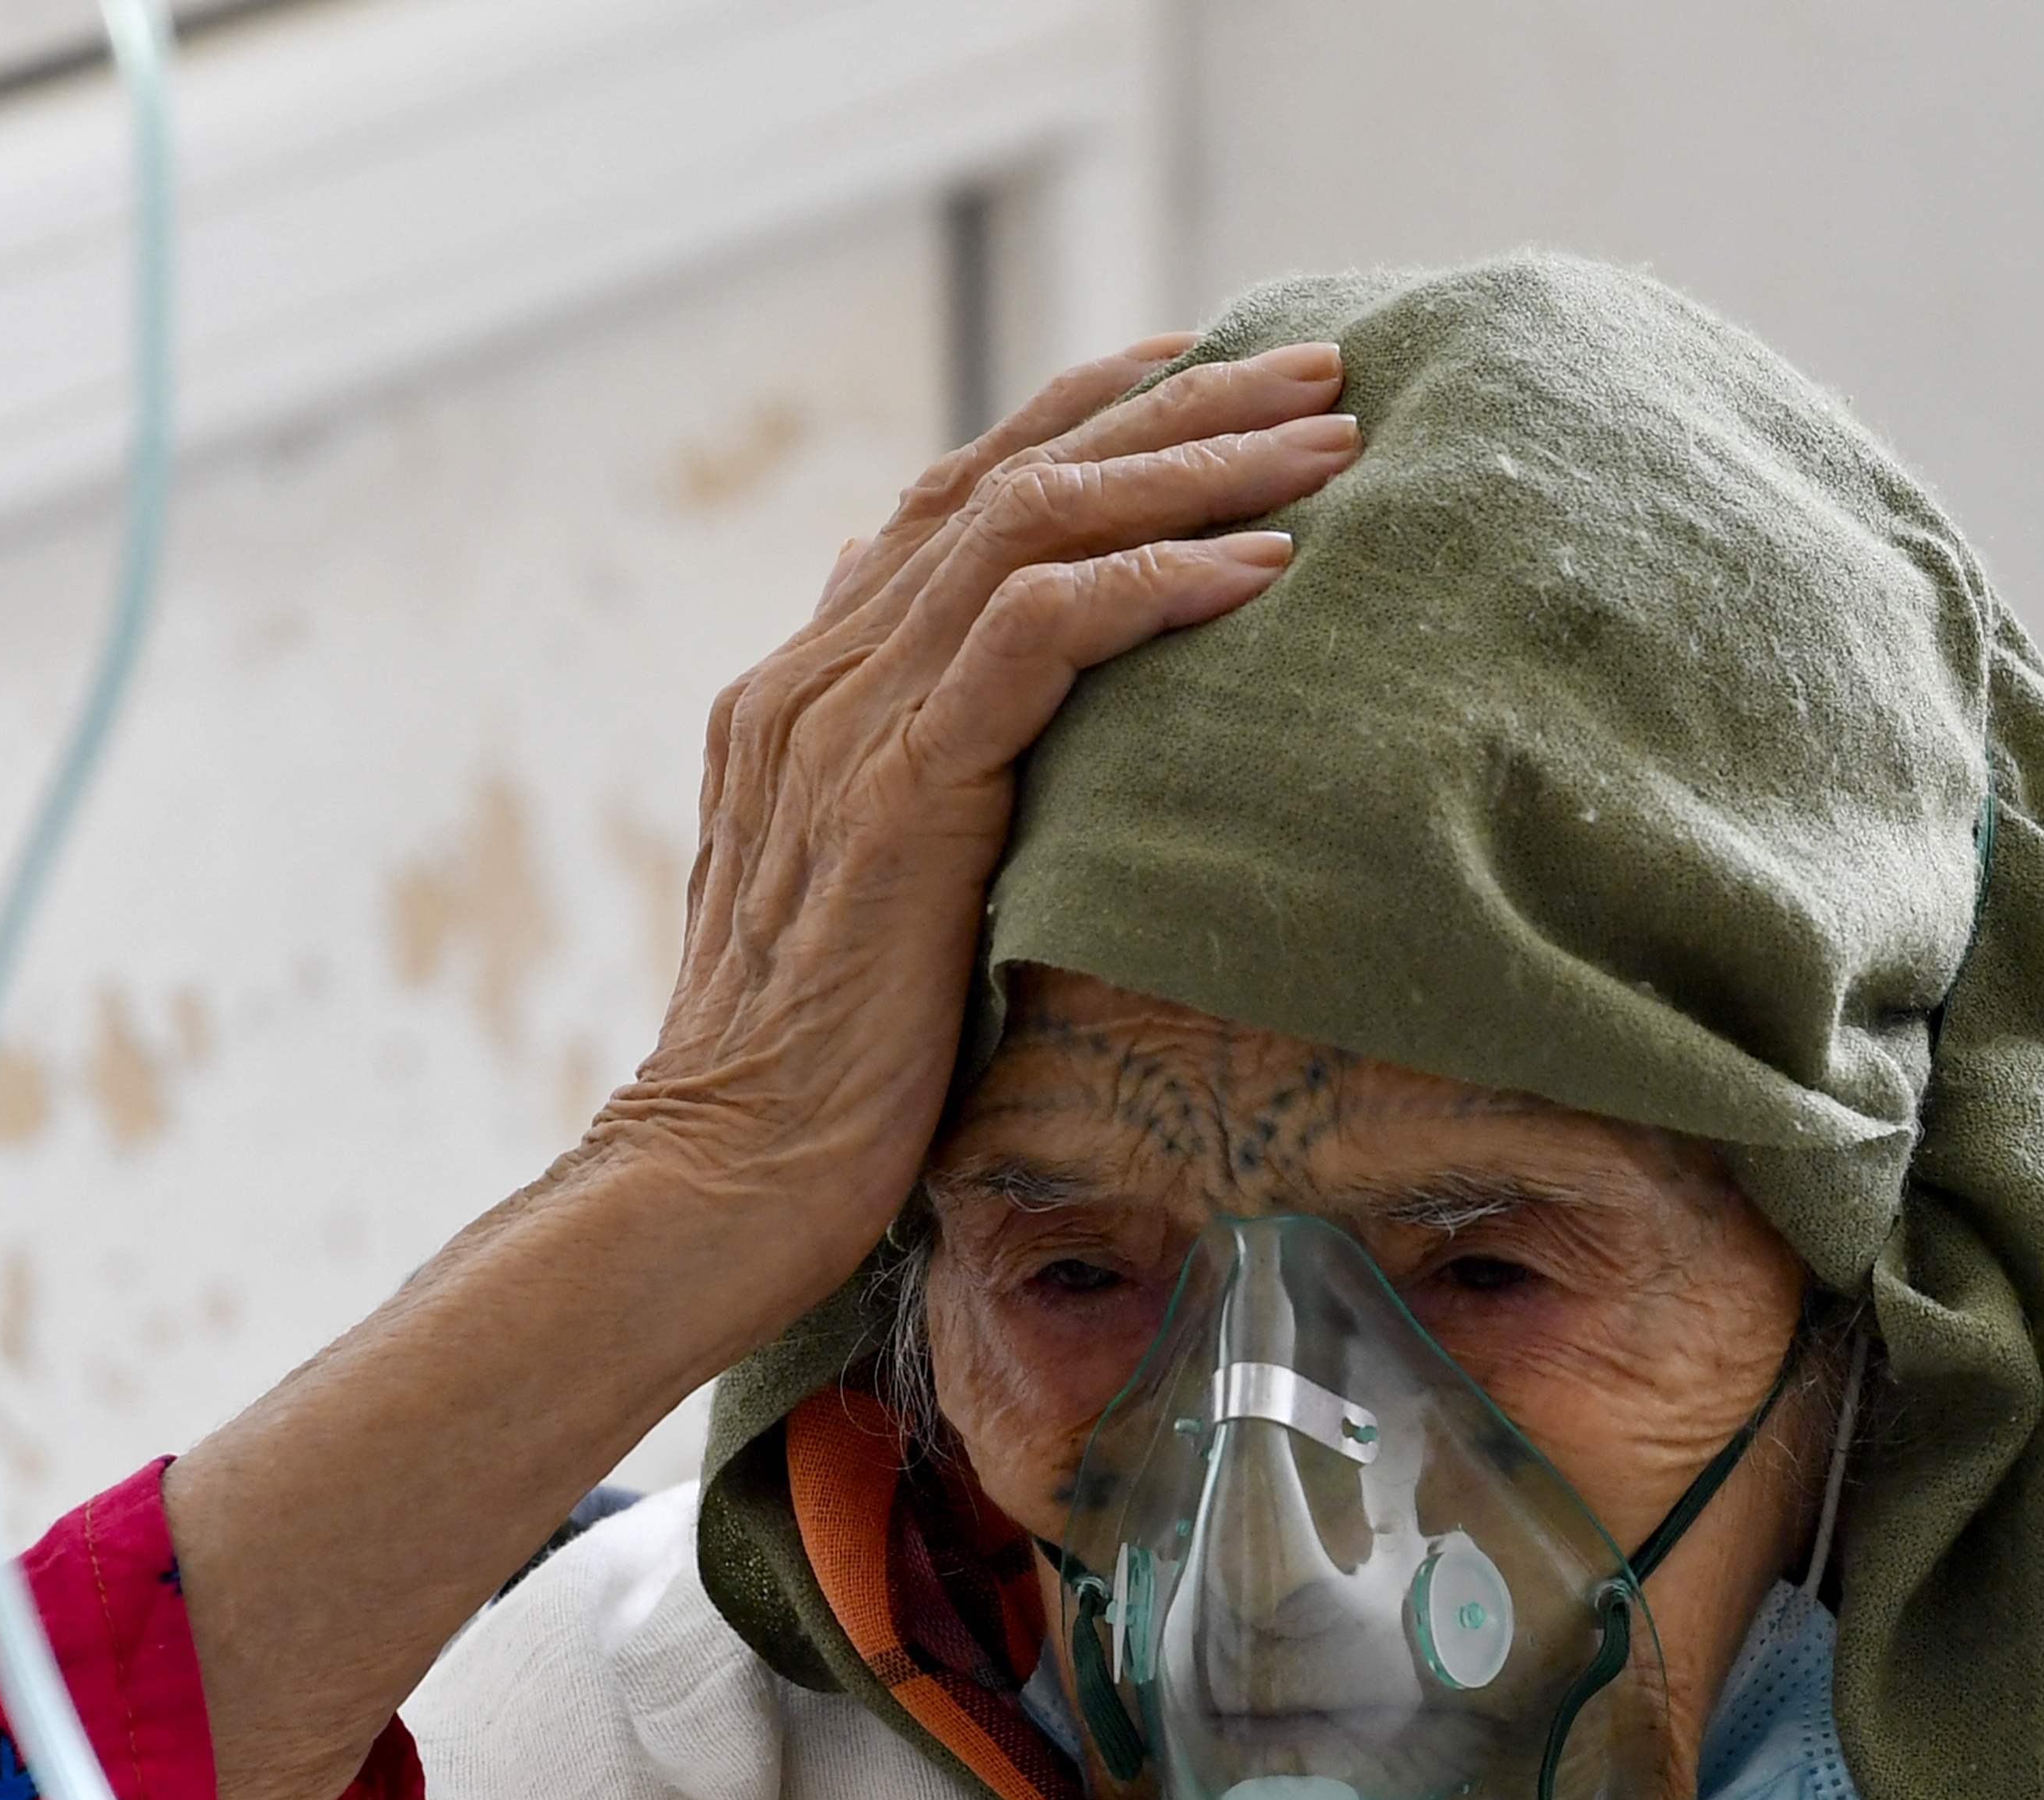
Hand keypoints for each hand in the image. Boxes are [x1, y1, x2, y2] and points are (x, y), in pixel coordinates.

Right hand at [590, 335, 1359, 1344]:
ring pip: (1029, 524)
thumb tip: (962, 710)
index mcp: (801, 697)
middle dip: (1171, 407)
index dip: (1082, 421)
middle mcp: (812, 683)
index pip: (950, 500)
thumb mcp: (869, 907)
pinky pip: (1036, 632)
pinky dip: (1154, 584)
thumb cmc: (819, 1088)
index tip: (1206, 374)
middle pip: (1006, 477)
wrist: (719, 1189)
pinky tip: (1259, 572)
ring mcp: (843, 730)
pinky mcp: (897, 797)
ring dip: (1191, 468)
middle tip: (1315, 365)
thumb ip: (908, 791)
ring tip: (1324, 443)